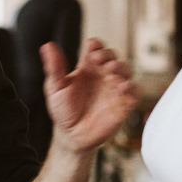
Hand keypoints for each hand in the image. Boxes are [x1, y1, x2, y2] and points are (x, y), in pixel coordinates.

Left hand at [43, 38, 137, 152]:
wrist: (72, 136)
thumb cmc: (63, 110)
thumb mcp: (55, 88)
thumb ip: (54, 68)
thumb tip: (48, 46)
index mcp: (87, 67)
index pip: (95, 49)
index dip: (96, 45)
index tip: (91, 46)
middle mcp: (103, 75)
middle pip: (112, 57)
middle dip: (108, 55)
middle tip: (100, 59)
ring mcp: (114, 88)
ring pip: (126, 71)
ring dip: (121, 68)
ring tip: (112, 70)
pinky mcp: (123, 104)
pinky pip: (134, 93)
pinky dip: (132, 88)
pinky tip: (123, 87)